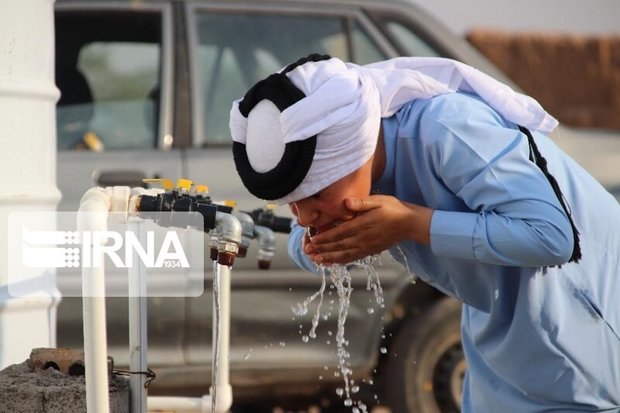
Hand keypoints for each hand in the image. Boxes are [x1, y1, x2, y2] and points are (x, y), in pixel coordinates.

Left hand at [304, 195, 432, 264]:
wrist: (410, 224)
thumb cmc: (394, 209)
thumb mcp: (379, 200)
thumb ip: (362, 202)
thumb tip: (347, 202)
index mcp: (363, 225)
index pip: (339, 233)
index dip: (325, 238)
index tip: (312, 240)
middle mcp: (363, 238)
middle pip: (339, 246)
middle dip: (322, 249)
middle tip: (307, 252)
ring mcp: (367, 246)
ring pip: (344, 254)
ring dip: (329, 258)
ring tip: (316, 261)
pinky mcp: (370, 251)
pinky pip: (353, 258)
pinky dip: (341, 261)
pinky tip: (332, 262)